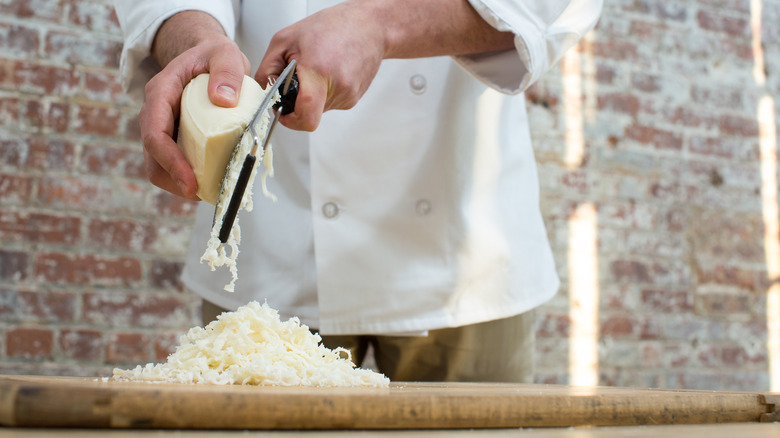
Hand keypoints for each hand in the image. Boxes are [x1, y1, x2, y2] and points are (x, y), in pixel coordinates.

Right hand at [139, 14, 249, 198]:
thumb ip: (227, 72)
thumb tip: (223, 100)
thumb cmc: (214, 56)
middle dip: (173, 179)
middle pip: (153, 156)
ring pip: (159, 165)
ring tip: (207, 192)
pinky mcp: (175, 138)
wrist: (208, 57)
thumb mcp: (226, 54)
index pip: (154, 132)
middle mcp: (156, 112)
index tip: (190, 182)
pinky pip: (174, 163)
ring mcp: (164, 127)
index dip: (169, 161)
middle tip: (201, 195)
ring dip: (179, 183)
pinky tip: (210, 182)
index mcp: (161, 92)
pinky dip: (189, 177)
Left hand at [255, 1, 384, 130]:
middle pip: (309, 114)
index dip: (291, 121)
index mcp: (319, 70)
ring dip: (312, 95)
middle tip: (299, 79)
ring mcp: (349, 95)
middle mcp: (338, 87)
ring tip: (318, 69)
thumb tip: (262, 91)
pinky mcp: (354, 98)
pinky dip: (324, 92)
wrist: (370, 26)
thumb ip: (268, 68)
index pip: (306, 116)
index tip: (283, 113)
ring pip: (319, 110)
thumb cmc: (332, 26)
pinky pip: (330, 103)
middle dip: (298, 102)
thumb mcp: (287, 39)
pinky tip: (329, 72)